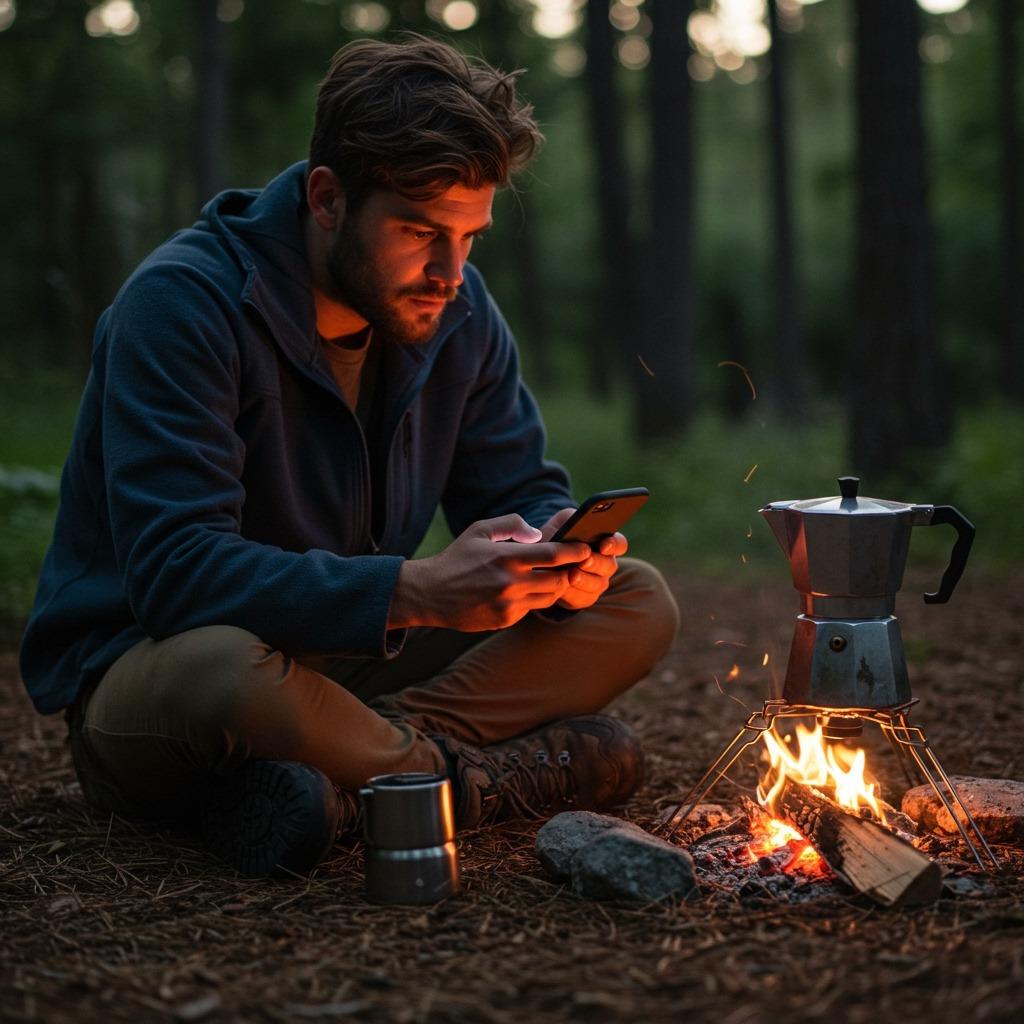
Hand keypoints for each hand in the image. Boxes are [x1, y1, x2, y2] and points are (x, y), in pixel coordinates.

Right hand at [389, 514, 589, 630]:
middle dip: (569, 572)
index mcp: (507, 557)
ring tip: (550, 576)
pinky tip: (524, 591)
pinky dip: (533, 600)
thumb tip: (538, 533)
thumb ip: (511, 525)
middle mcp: (511, 582)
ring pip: (549, 597)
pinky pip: (531, 609)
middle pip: (559, 579)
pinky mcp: (505, 620)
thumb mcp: (480, 530)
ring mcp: (509, 604)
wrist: (429, 594)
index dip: (575, 551)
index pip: (553, 554)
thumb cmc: (457, 558)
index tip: (586, 548)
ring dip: (554, 587)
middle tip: (571, 565)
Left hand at [540, 507, 627, 610]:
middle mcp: (605, 564)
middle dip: (597, 563)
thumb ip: (571, 519)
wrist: (537, 561)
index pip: (620, 544)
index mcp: (605, 543)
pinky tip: (562, 588)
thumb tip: (579, 522)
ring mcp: (597, 582)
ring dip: (585, 580)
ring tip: (572, 575)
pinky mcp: (584, 598)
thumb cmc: (554, 537)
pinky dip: (572, 593)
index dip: (614, 545)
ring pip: (598, 584)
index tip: (604, 545)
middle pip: (610, 565)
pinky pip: (583, 598)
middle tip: (585, 561)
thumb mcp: (560, 523)